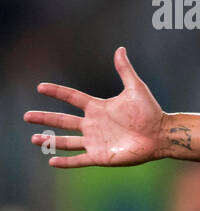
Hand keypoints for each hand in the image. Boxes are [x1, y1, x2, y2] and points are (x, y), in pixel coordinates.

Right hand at [24, 47, 165, 166]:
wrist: (162, 134)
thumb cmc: (151, 112)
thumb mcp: (136, 88)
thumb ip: (125, 70)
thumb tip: (120, 49)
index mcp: (98, 108)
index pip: (72, 98)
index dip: (57, 92)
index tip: (40, 87)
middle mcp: (93, 124)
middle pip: (63, 120)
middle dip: (45, 118)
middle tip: (26, 116)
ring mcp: (96, 141)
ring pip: (67, 141)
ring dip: (50, 141)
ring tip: (33, 139)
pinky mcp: (101, 156)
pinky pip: (79, 160)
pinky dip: (66, 162)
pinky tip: (52, 161)